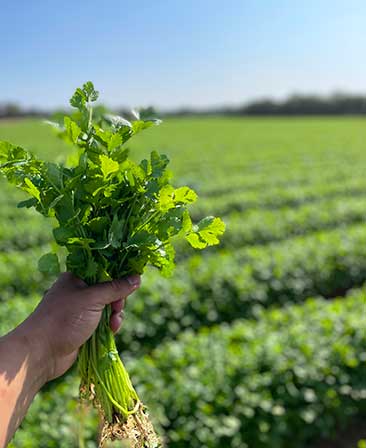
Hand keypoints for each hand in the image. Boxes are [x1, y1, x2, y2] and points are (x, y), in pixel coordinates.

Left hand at [22, 272, 140, 381]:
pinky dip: (110, 325)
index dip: (119, 275)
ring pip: (108, 307)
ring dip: (116, 314)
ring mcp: (81, 310)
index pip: (104, 269)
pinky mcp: (84, 326)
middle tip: (118, 308)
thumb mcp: (93, 298)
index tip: (132, 280)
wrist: (41, 352)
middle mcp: (79, 291)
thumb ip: (116, 288)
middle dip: (118, 300)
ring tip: (114, 324)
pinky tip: (112, 331)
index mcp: (77, 277)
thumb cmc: (64, 318)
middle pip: (109, 289)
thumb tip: (137, 278)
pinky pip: (104, 322)